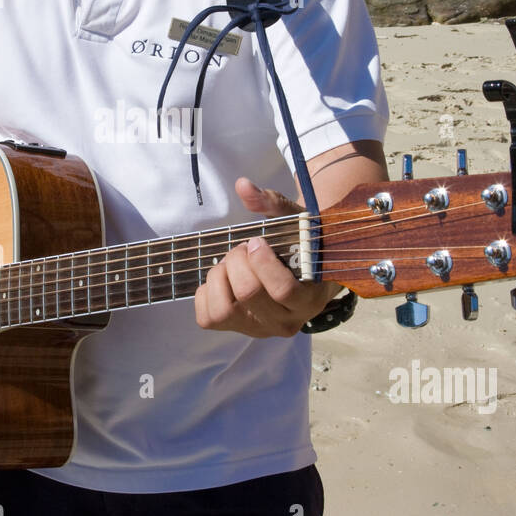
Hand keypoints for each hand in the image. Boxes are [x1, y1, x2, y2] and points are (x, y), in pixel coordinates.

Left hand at [194, 177, 340, 338]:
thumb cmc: (298, 246)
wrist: (295, 272)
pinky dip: (206, 293)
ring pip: (224, 310)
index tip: (257, 241)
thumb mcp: (293, 223)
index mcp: (308, 300)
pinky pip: (207, 318)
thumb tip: (243, 186)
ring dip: (220, 278)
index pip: (283, 290)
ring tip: (230, 263)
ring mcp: (259, 329)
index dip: (263, 261)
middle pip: (249, 294)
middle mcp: (285, 322)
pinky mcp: (235, 329)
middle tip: (242, 247)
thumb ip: (272, 203)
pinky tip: (222, 278)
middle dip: (238, 261)